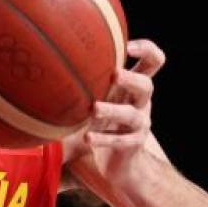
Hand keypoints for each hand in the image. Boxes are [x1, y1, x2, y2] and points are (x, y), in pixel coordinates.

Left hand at [80, 39, 165, 181]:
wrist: (119, 160)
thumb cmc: (105, 119)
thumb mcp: (102, 94)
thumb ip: (91, 76)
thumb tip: (53, 51)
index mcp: (135, 86)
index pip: (153, 61)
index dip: (147, 49)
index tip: (128, 46)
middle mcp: (141, 102)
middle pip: (147, 86)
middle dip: (131, 79)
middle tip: (114, 75)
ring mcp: (139, 124)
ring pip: (131, 114)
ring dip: (113, 110)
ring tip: (94, 109)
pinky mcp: (132, 144)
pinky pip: (120, 141)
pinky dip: (104, 139)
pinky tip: (87, 138)